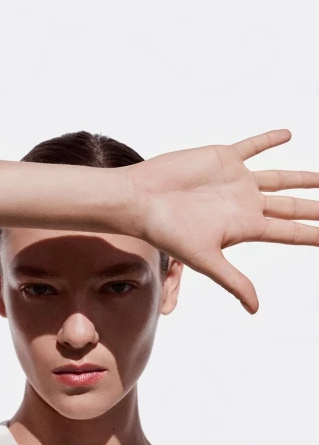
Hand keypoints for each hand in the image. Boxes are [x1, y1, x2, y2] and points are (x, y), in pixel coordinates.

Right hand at [124, 129, 318, 313]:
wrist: (142, 199)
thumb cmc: (167, 231)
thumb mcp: (205, 259)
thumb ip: (233, 281)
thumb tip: (256, 310)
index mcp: (245, 227)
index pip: (289, 232)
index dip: (314, 234)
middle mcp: (244, 204)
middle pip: (290, 206)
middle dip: (316, 207)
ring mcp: (236, 180)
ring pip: (278, 177)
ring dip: (302, 177)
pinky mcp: (224, 158)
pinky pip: (252, 146)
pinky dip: (269, 140)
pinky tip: (288, 135)